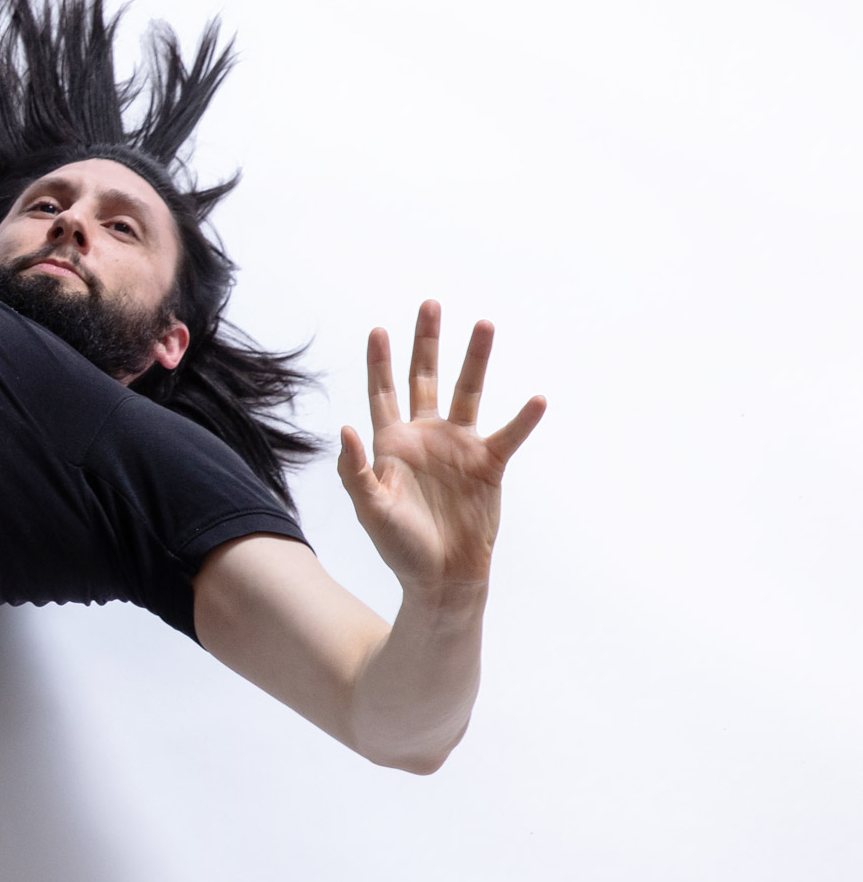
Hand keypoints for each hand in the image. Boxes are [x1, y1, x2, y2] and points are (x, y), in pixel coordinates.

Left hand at [337, 301, 545, 594]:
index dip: (379, 363)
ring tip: (485, 325)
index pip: (383, 393)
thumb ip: (355, 470)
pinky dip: (523, 418)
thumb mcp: (370, 508)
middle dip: (426, 342)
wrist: (441, 576)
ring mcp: (459, 448)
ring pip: (467, 393)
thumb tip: (345, 428)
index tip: (378, 330)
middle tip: (431, 304)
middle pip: (424, 379)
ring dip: (475, 360)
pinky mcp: (488, 466)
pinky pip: (508, 435)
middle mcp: (425, 437)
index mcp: (392, 444)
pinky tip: (536, 399)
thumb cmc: (399, 546)